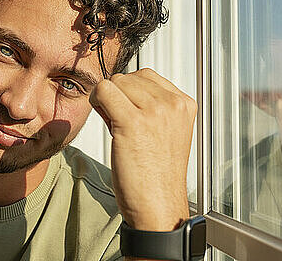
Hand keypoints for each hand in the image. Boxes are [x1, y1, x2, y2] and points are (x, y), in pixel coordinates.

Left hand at [89, 68, 196, 230]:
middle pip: (130, 76)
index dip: (130, 91)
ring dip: (107, 98)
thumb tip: (122, 87)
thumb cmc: (158, 175)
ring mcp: (155, 111)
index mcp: (184, 105)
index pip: (147, 76)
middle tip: (118, 120)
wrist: (159, 206)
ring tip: (113, 123)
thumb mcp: (166, 132)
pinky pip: (104, 91)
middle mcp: (173, 104)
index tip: (128, 111)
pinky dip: (97, 100)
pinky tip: (103, 119)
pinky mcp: (133, 122)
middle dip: (118, 95)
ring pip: (116, 82)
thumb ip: (152, 107)